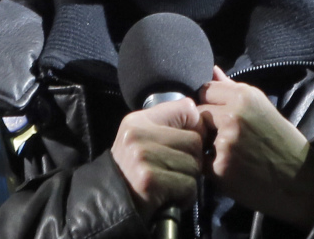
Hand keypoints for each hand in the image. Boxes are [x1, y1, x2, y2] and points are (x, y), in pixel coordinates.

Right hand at [111, 97, 205, 221]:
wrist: (111, 205)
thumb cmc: (133, 172)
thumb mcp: (142, 139)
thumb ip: (167, 126)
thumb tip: (202, 124)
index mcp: (139, 120)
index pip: (187, 109)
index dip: (195, 128)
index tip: (184, 144)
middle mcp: (139, 134)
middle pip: (195, 141)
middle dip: (192, 159)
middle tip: (175, 171)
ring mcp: (143, 156)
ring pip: (194, 164)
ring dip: (188, 179)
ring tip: (170, 184)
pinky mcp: (150, 179)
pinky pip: (189, 186)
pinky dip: (185, 196)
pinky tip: (170, 197)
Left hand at [198, 67, 313, 229]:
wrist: (301, 181)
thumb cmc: (282, 141)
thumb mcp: (261, 107)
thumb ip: (232, 88)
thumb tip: (212, 69)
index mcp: (244, 96)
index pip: (205, 89)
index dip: (210, 102)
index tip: (220, 114)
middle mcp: (233, 115)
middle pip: (197, 111)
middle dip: (206, 123)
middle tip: (223, 136)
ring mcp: (225, 142)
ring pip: (197, 135)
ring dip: (205, 143)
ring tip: (229, 151)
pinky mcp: (220, 167)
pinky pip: (201, 160)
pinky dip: (210, 165)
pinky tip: (229, 167)